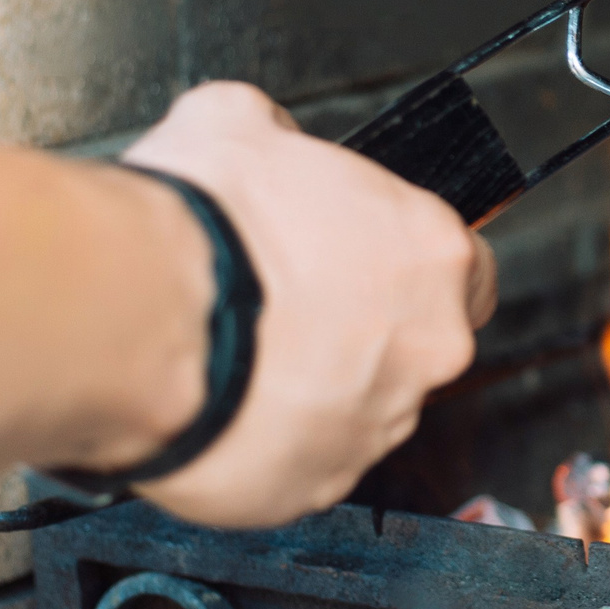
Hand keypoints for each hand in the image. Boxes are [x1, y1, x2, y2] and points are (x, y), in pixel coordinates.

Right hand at [103, 81, 495, 526]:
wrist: (141, 323)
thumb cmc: (201, 229)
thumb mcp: (236, 122)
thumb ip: (278, 135)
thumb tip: (268, 138)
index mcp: (430, 254)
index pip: (469, 269)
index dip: (411, 267)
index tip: (365, 266)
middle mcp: (425, 347)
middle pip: (415, 345)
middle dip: (358, 332)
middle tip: (285, 312)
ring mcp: (376, 425)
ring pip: (358, 409)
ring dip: (311, 389)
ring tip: (239, 358)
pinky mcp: (315, 486)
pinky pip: (300, 464)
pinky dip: (267, 443)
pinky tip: (221, 406)